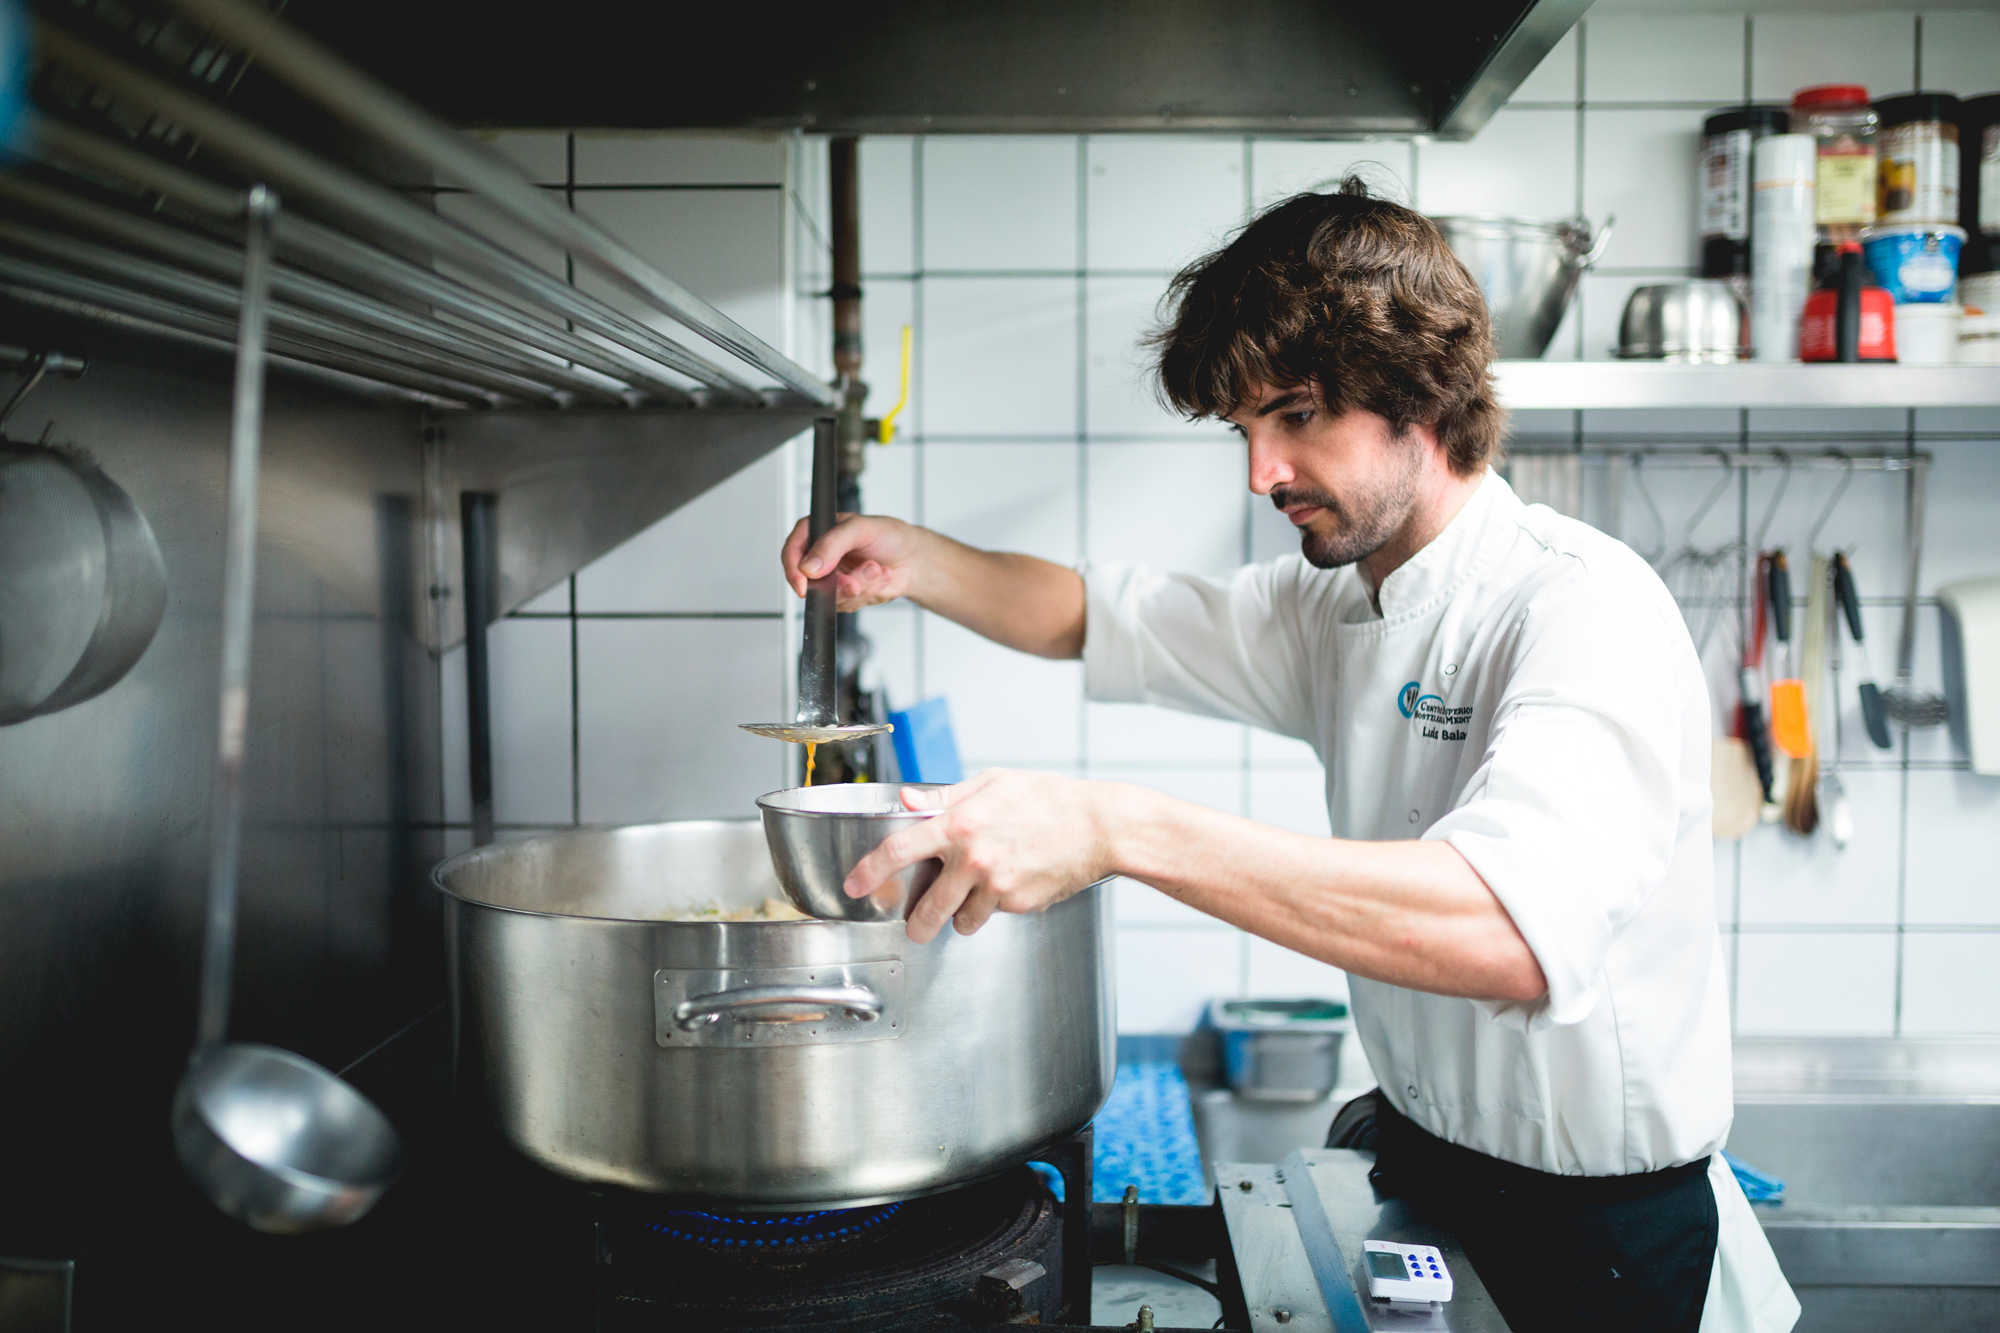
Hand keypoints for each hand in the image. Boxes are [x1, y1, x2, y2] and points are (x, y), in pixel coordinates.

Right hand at [782, 513, 926, 610]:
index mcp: (817, 532)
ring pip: (830, 596)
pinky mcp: (844, 596)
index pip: (792, 551)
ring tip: (875, 569)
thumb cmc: (889, 536)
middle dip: (837, 584)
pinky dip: (866, 593)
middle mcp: (820, 557)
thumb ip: (832, 544)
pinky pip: (846, 604)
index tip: (804, 583)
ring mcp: (832, 579)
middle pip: (808, 581)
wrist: (913, 559)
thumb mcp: (860, 529)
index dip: (793, 569)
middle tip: (856, 581)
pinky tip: (878, 579)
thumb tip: (809, 567)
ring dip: (858, 586)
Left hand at [842, 771, 1117, 942]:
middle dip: (915, 923)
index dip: (870, 871)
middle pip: (926, 907)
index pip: (899, 850)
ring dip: (958, 916)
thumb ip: (944, 798)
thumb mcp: (992, 784)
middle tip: (913, 926)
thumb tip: (906, 801)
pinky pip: (991, 915)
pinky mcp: (1018, 904)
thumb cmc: (1047, 798)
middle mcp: (974, 858)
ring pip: (960, 920)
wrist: (1099, 827)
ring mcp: (997, 886)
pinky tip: (1008, 885)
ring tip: (972, 899)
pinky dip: (991, 907)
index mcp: (960, 823)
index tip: (855, 886)